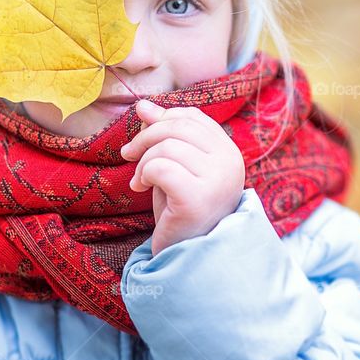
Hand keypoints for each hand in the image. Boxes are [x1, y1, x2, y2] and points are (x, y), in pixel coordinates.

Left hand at [120, 99, 245, 254]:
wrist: (187, 255)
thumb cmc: (180, 208)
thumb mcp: (173, 165)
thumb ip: (163, 134)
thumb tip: (143, 104)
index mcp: (228, 152)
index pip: (192, 117)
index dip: (161, 121)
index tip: (143, 141)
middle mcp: (229, 163)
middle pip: (177, 127)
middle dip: (145, 138)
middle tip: (129, 156)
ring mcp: (217, 181)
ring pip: (167, 146)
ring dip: (143, 162)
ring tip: (139, 181)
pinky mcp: (197, 198)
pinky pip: (161, 168)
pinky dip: (144, 174)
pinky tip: (140, 188)